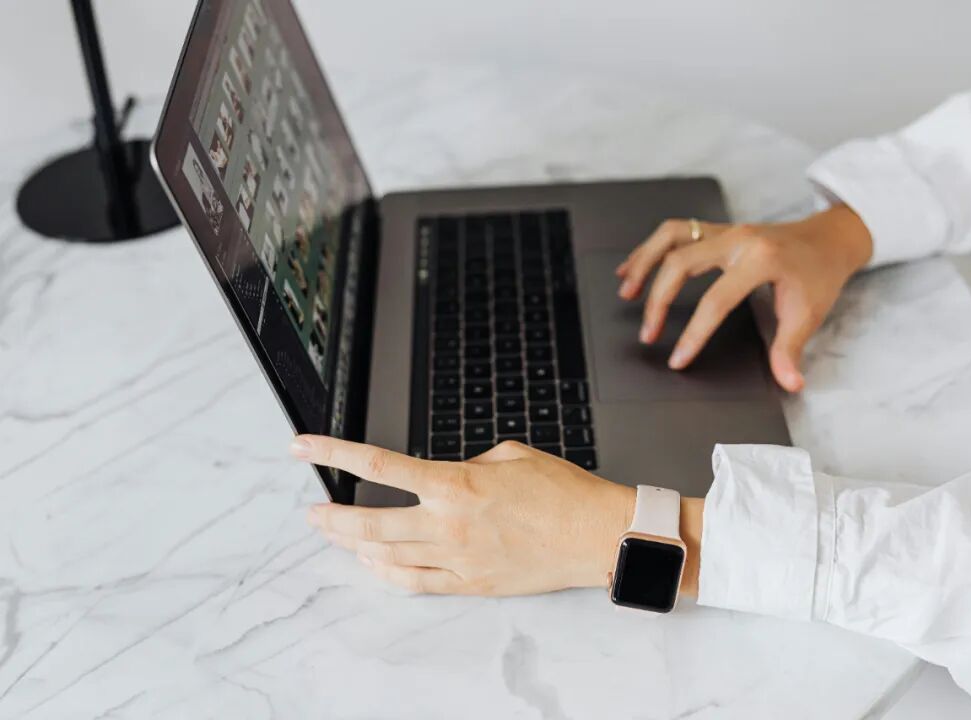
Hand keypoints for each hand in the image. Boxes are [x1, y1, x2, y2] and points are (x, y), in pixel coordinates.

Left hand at [292, 436, 635, 595]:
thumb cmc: (563, 493)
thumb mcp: (510, 455)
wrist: (597, 534)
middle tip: (312, 511)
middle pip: (369, 522)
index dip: (333, 453)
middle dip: (332, 516)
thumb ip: (465, 465)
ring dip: (353, 545)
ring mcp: (458, 558)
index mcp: (456, 484)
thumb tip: (443, 477)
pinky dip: (387, 574)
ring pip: (386, 556)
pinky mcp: (472, 583)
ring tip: (336, 535)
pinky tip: (373, 564)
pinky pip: (416, 583)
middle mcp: (449, 523)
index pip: (378, 467)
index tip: (305, 447)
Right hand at [616, 206, 871, 391]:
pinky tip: (632, 267)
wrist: (830, 239)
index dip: (694, 333)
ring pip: (671, 237)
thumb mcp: (809, 314)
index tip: (678, 358)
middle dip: (658, 301)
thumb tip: (788, 383)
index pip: (715, 300)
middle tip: (648, 334)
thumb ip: (790, 349)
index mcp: (760, 259)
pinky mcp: (718, 230)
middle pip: (681, 263)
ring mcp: (726, 230)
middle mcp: (738, 239)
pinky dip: (650, 249)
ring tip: (626, 291)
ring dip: (644, 263)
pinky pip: (676, 232)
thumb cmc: (819, 275)